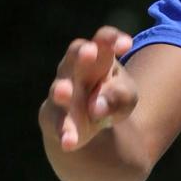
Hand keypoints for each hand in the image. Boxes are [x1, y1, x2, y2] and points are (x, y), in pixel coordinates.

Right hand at [46, 26, 136, 151]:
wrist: (91, 124)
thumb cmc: (111, 99)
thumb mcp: (126, 97)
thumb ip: (118, 97)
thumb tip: (96, 107)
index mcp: (99, 58)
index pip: (103, 40)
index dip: (112, 39)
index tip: (127, 44)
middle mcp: (76, 70)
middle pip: (75, 55)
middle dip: (81, 53)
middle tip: (89, 52)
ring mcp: (61, 92)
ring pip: (60, 88)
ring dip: (62, 90)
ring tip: (65, 92)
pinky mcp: (53, 117)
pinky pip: (56, 122)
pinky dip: (63, 131)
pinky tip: (69, 142)